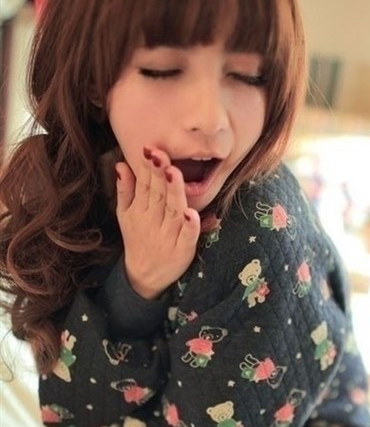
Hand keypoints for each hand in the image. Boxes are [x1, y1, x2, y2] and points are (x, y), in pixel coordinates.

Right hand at [115, 148, 200, 298]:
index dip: (147, 168)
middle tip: (161, 155)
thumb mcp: (125, 215)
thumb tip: (120, 164)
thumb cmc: (138, 239)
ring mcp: (169, 236)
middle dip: (159, 174)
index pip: (144, 186)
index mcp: (140, 211)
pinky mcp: (183, 250)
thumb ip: (124, 190)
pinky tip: (192, 214)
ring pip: (173, 211)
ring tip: (174, 173)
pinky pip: (187, 236)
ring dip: (174, 193)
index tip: (150, 149)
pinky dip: (190, 226)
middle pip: (158, 195)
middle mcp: (154, 222)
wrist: (144, 277)